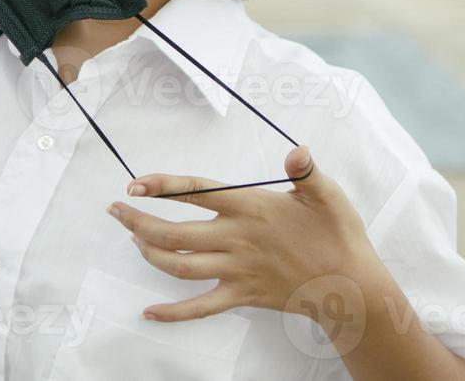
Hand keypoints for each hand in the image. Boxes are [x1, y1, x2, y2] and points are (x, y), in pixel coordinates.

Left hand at [106, 145, 384, 327]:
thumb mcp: (326, 194)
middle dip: (138, 220)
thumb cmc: (338, 236)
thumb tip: (297, 151)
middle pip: (175, 232)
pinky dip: (172, 313)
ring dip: (149, 254)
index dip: (163, 186)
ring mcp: (236, 270)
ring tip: (132, 239)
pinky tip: (149, 313)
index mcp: (251, 208)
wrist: (350, 287)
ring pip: (179, 266)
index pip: (196, 191)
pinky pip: (199, 307)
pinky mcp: (241, 295)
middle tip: (115, 210)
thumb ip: (305, 170)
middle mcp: (236, 239)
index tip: (135, 183)